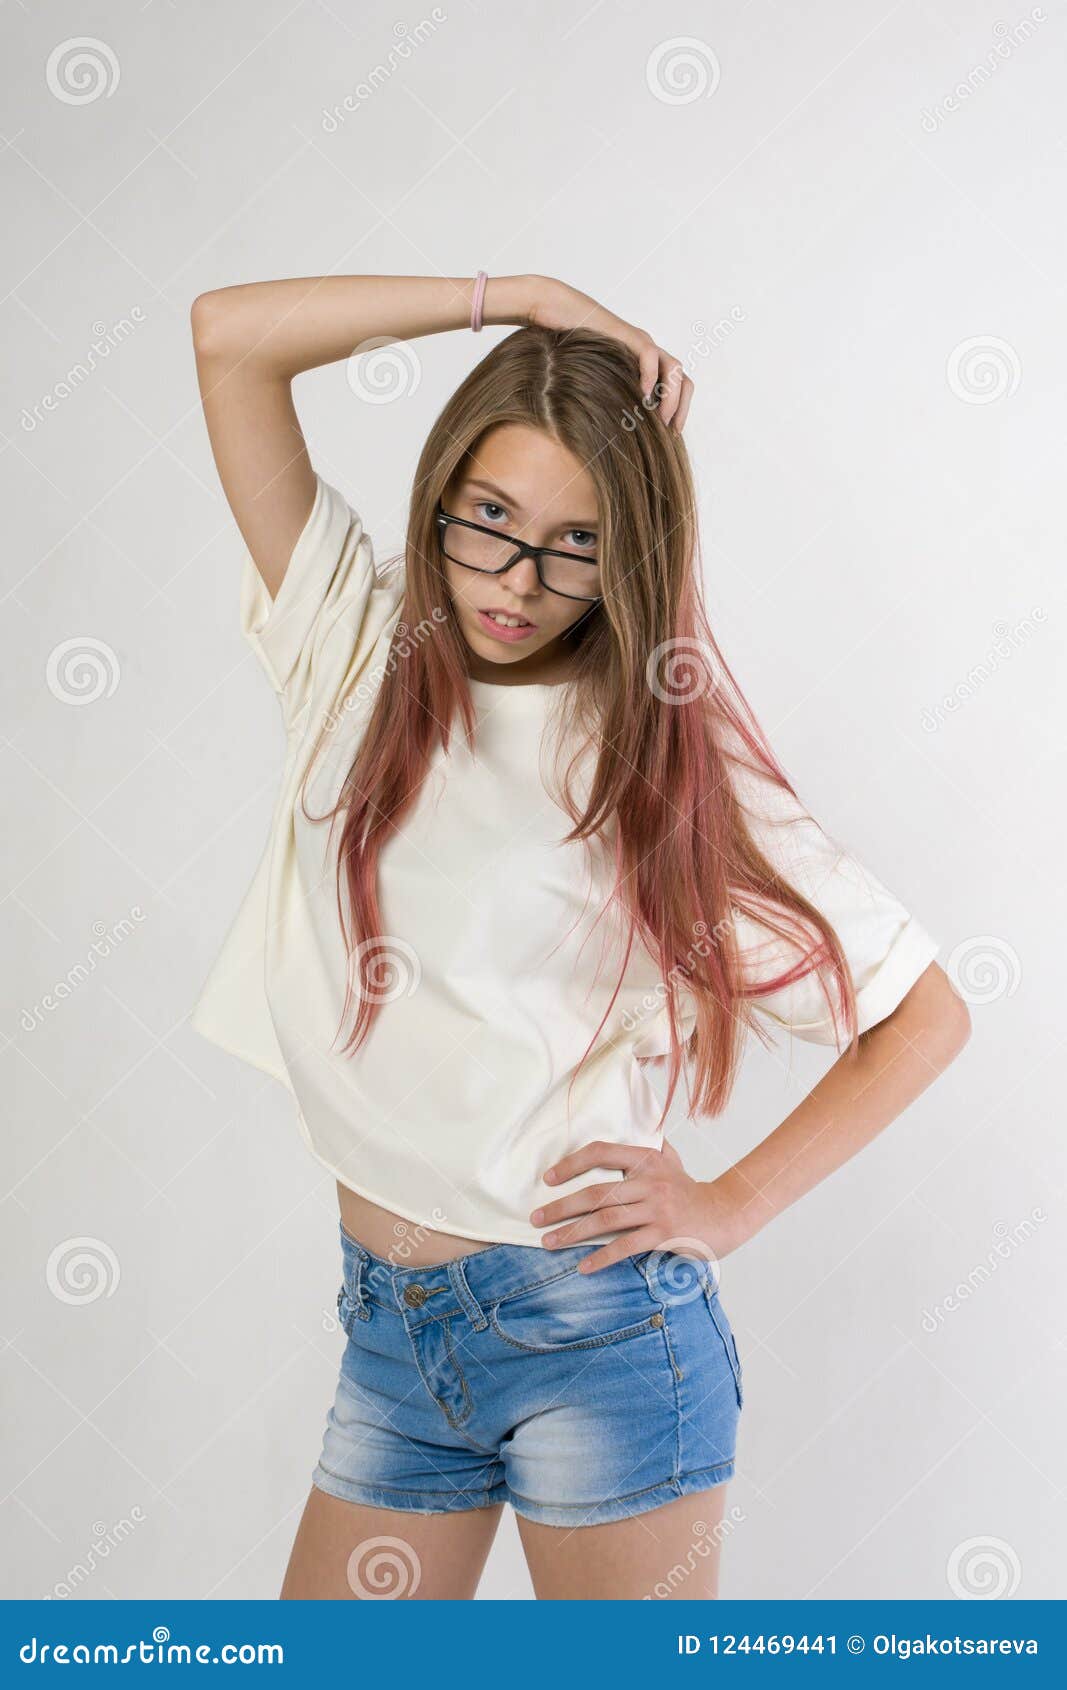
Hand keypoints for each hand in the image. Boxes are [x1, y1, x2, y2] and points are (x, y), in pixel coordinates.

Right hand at [527, 275, 694, 432]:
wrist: (556, 313)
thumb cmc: (569, 349)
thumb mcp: (595, 381)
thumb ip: (610, 399)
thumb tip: (612, 435)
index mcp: (646, 365)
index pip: (676, 388)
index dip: (679, 411)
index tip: (670, 434)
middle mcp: (649, 353)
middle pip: (683, 380)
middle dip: (682, 409)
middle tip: (671, 433)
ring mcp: (641, 343)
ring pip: (674, 369)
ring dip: (671, 398)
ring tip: (659, 420)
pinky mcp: (628, 336)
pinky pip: (650, 357)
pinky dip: (651, 379)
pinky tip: (642, 397)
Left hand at [530, 1138, 753, 1273]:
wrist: (726, 1213)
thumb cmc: (691, 1189)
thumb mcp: (671, 1161)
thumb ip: (649, 1146)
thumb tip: (633, 1123)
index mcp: (647, 1159)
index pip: (602, 1153)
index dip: (572, 1164)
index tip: (549, 1179)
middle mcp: (650, 1181)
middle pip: (596, 1192)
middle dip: (562, 1206)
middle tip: (536, 1218)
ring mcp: (658, 1208)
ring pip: (606, 1219)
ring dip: (573, 1232)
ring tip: (549, 1243)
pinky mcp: (665, 1234)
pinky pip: (626, 1246)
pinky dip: (601, 1257)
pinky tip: (583, 1266)